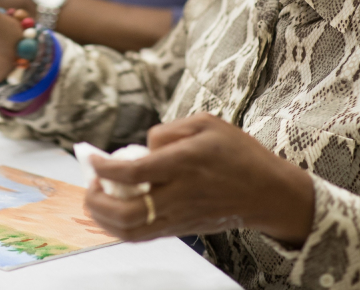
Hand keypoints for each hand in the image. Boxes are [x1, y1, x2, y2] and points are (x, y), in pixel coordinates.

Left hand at [85, 111, 315, 246]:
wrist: (269, 193)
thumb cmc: (238, 153)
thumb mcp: (207, 123)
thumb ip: (168, 131)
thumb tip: (141, 148)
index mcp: (185, 164)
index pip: (133, 173)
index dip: (103, 167)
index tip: (90, 158)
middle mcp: (180, 194)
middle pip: (126, 212)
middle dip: (96, 200)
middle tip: (92, 182)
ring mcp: (180, 217)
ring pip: (131, 231)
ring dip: (103, 217)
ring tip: (98, 196)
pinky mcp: (182, 230)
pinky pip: (143, 236)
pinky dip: (119, 226)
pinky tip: (114, 209)